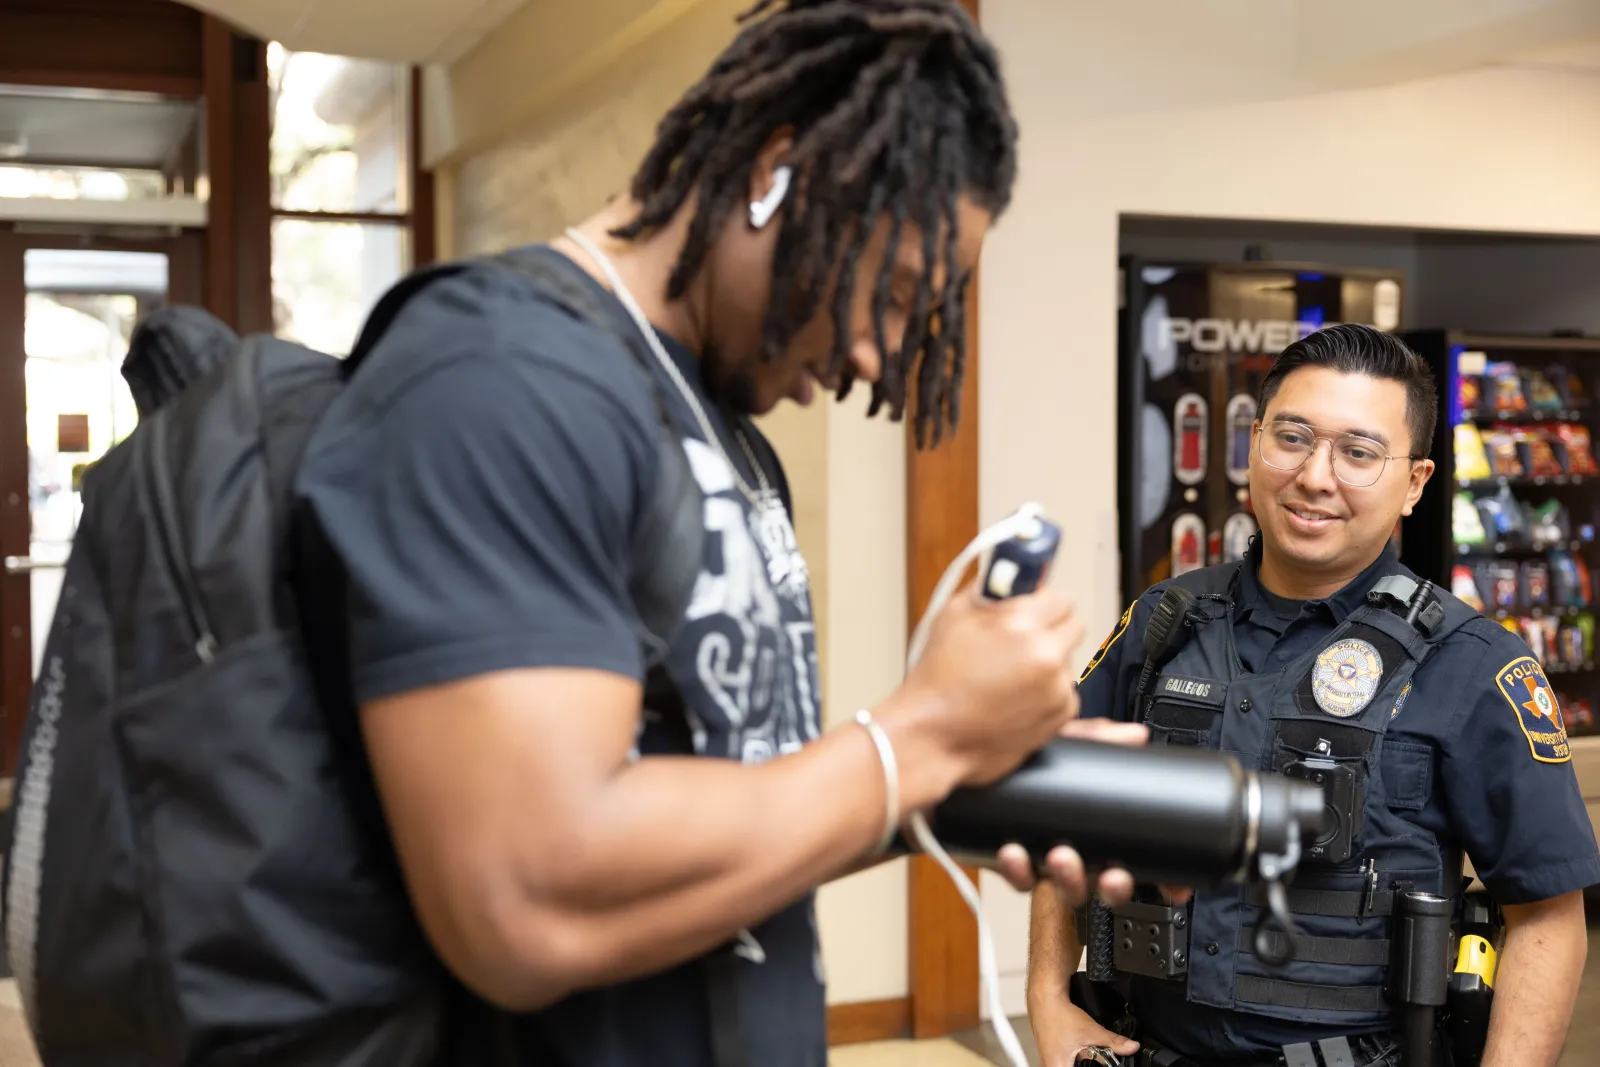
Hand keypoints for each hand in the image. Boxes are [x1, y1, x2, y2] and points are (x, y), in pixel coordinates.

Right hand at [887, 578, 1084, 795]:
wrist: (932, 737)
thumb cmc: (936, 681)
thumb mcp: (951, 617)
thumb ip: (988, 591)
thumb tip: (1008, 575)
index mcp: (1021, 624)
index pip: (1059, 596)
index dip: (1042, 602)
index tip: (1032, 609)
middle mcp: (1046, 655)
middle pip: (1073, 625)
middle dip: (1051, 628)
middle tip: (1022, 641)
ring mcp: (1057, 687)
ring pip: (1068, 659)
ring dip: (1049, 662)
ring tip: (1010, 676)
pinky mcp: (1061, 714)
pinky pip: (1066, 690)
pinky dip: (1048, 692)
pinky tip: (1016, 697)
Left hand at [994, 720, 1192, 906]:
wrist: (969, 767)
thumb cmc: (1023, 762)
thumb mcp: (1065, 746)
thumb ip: (1097, 741)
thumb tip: (1133, 735)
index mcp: (1098, 833)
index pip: (1139, 863)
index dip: (1161, 882)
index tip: (1175, 888)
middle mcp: (1076, 852)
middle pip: (1106, 886)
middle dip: (1113, 886)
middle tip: (1110, 873)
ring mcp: (1044, 862)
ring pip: (1065, 888)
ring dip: (1067, 878)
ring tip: (1059, 857)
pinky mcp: (1010, 864)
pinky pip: (1018, 878)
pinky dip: (1017, 869)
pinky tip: (1014, 851)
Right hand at [1028, 998, 1137, 1066]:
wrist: (1045, 998)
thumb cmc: (1059, 1014)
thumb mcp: (1091, 1030)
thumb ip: (1113, 1042)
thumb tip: (1132, 1047)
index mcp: (1057, 1066)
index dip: (1090, 1065)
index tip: (1091, 1059)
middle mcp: (1049, 1065)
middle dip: (1086, 1062)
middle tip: (1088, 1053)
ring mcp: (1046, 1059)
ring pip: (1067, 1064)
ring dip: (1079, 1060)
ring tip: (1084, 1050)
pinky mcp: (1047, 1052)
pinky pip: (1061, 1061)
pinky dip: (1071, 1057)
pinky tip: (1077, 1048)